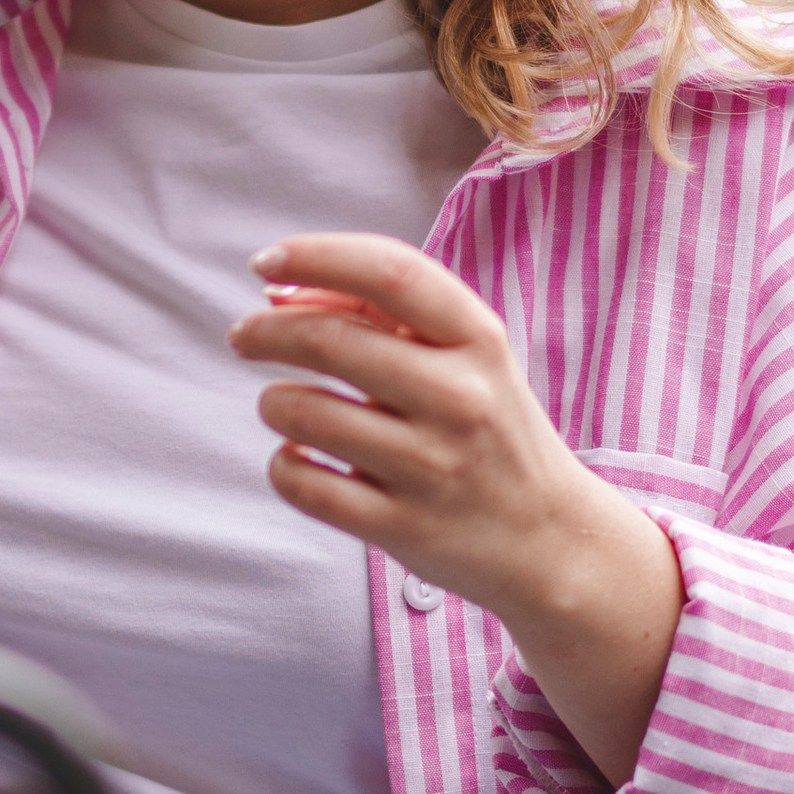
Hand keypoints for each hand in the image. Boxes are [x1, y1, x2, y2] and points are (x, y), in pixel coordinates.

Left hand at [230, 233, 681, 788]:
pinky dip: (284, 466)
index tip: (264, 263)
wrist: (548, 538)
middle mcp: (460, 398)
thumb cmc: (485, 429)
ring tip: (284, 407)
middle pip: (327, 340)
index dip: (315, 255)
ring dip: (274, 402)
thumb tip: (278, 294)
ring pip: (302, 412)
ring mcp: (432, 466)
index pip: (389, 272)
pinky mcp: (402, 527)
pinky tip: (300, 459)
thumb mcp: (465, 357)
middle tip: (244, 337)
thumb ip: (382, 313)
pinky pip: (303, 483)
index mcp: (479, 340)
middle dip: (263, 332)